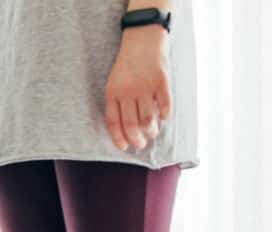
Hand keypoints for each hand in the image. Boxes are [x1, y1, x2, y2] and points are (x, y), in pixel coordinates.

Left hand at [104, 25, 171, 151]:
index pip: (114, 122)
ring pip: (148, 119)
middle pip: (131, 124)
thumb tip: (126, 129)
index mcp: (113, 93)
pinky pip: (164, 105)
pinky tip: (164, 118)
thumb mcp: (114, 82)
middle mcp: (128, 91)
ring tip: (152, 133)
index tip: (124, 147)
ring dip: (151, 130)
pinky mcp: (162, 81)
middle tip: (141, 144)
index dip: (119, 138)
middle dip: (136, 139)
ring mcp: (145, 86)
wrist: (142, 39)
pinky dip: (165, 115)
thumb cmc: (127, 65)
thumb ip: (118, 103)